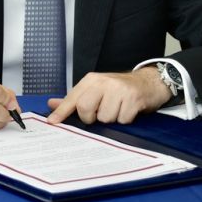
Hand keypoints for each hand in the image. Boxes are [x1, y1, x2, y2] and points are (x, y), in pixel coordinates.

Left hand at [45, 67, 169, 124]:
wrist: (149, 82)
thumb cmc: (119, 89)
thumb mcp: (96, 90)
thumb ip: (74, 99)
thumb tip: (52, 104)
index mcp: (91, 80)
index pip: (72, 98)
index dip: (62, 112)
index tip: (52, 121)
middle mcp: (104, 82)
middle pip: (85, 109)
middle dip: (91, 118)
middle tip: (100, 113)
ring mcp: (119, 90)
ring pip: (105, 118)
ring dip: (111, 119)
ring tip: (118, 109)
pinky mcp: (133, 99)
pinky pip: (122, 120)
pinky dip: (124, 120)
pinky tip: (128, 110)